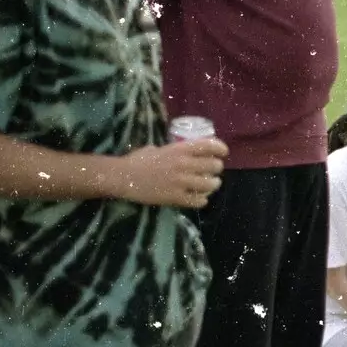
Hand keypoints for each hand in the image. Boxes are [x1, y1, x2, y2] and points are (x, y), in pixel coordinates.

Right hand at [111, 138, 226, 208]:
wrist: (122, 177)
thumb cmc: (137, 160)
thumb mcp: (157, 148)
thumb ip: (173, 150)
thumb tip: (184, 151)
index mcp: (179, 149)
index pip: (209, 146)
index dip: (220, 149)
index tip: (224, 153)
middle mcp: (183, 164)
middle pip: (214, 166)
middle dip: (217, 169)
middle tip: (214, 171)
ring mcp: (180, 182)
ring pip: (210, 184)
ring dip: (214, 185)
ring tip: (212, 185)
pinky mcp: (175, 197)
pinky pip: (198, 200)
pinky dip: (202, 200)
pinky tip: (200, 199)